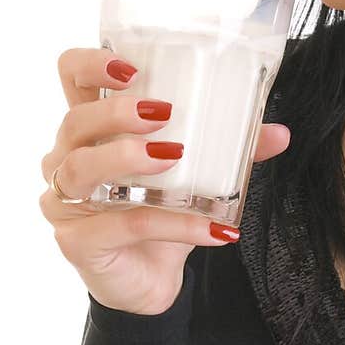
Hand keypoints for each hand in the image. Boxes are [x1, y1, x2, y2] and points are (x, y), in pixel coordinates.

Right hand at [39, 48, 289, 314]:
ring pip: (83, 169)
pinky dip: (173, 223)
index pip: (71, 76)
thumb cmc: (159, 213)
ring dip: (127, 156)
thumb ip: (231, 149)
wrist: (150, 280)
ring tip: (173, 156)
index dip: (91, 63)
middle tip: (164, 112)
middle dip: (116, 112)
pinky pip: (123, 226)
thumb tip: (279, 133)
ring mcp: (65, 203)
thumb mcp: (195, 175)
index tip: (131, 68)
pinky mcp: (77, 243)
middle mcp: (65, 160)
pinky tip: (212, 228)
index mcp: (90, 129)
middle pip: (75, 121)